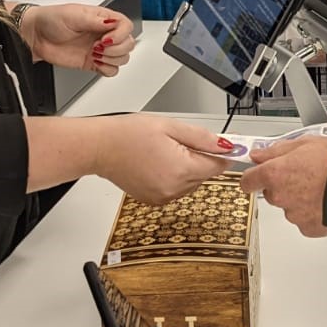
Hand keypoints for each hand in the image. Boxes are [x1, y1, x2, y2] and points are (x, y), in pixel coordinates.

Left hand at [23, 4, 135, 75]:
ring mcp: (100, 49)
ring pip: (123, 58)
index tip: (105, 39)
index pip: (126, 26)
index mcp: (103, 18)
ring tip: (94, 54)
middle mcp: (104, 33)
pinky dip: (107, 69)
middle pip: (128, 43)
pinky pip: (111, 70)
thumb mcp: (73, 14)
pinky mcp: (93, 63)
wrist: (36, 37)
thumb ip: (94, 20)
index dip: (120, 35)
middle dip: (116, 49)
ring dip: (111, 59)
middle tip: (97, 47)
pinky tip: (95, 63)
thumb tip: (111, 22)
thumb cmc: (51, 20)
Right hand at [91, 115, 232, 204]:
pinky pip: (176, 189)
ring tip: (164, 150)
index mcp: (181, 170)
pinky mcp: (154, 200)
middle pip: (204, 175)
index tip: (224, 146)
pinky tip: (158, 163)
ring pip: (191, 182)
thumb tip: (226, 146)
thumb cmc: (128, 134)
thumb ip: (202, 138)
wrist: (100, 147)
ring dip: (186, 168)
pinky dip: (173, 177)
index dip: (221, 154)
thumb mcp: (171, 126)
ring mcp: (162, 197)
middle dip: (199, 158)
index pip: (217, 166)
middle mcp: (173, 189)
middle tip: (180, 141)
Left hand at [240, 136, 326, 236]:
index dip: (253, 177)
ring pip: (289, 206)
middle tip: (304, 174)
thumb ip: (277, 150)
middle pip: (271, 193)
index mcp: (275, 173)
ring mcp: (294, 214)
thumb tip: (260, 154)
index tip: (256, 174)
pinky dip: (312, 213)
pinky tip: (325, 200)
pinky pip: (304, 220)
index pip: (248, 180)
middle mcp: (280, 196)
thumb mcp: (306, 143)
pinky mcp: (308, 228)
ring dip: (299, 199)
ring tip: (320, 187)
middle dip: (283, 185)